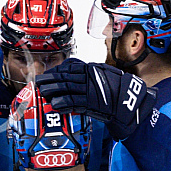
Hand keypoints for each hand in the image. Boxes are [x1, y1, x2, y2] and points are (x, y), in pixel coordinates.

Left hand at [36, 58, 156, 139]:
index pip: (70, 66)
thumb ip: (90, 74)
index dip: (56, 70)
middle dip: (49, 79)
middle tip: (38, 82)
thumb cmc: (119, 90)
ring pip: (65, 87)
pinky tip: (54, 104)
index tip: (48, 74)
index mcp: (92, 69)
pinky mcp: (90, 102)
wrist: (132, 102)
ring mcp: (89, 89)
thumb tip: (75, 74)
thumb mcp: (105, 75)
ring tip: (42, 92)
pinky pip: (72, 102)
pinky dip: (61, 103)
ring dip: (51, 90)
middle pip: (64, 76)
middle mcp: (89, 77)